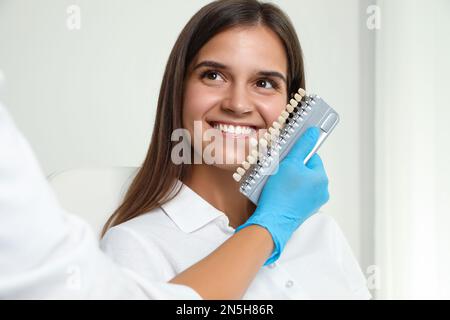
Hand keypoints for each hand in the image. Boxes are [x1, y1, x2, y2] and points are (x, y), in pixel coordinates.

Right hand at [235, 127, 329, 264]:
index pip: (312, 157)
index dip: (298, 155)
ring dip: (290, 180)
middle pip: (307, 170)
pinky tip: (279, 193)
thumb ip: (302, 146)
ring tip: (278, 183)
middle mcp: (322, 191)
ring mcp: (314, 203)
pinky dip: (290, 192)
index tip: (288, 158)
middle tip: (280, 170)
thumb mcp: (290, 163)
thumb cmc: (280, 194)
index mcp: (322, 178)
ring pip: (302, 183)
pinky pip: (298, 195)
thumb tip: (313, 133)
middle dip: (293, 168)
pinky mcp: (305, 211)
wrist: (272, 221)